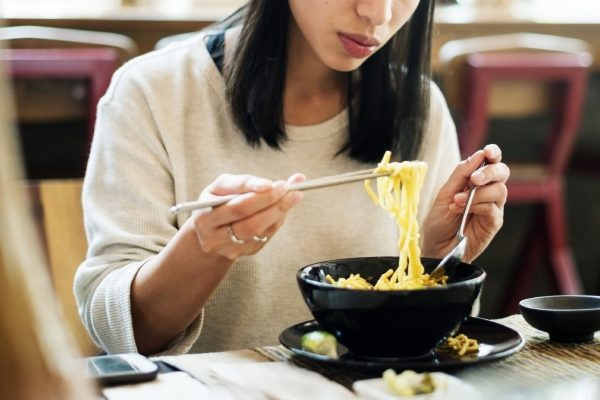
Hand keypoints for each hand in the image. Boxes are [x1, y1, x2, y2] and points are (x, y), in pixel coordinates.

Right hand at [190, 173, 304, 259]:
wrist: (209, 231)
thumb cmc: (216, 202)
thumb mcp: (220, 188)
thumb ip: (243, 183)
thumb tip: (270, 183)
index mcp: (205, 218)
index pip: (236, 208)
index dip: (257, 196)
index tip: (273, 184)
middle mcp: (216, 238)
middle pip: (250, 223)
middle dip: (272, 204)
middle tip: (290, 189)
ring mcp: (231, 249)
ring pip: (260, 231)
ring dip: (280, 212)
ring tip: (293, 196)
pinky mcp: (245, 252)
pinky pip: (266, 236)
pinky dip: (277, 220)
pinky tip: (283, 207)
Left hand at [421, 144, 509, 261]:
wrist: (435, 247)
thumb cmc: (439, 221)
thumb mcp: (445, 193)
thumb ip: (461, 174)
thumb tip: (479, 155)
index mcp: (475, 181)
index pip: (491, 162)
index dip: (494, 153)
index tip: (489, 152)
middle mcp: (488, 191)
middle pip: (502, 172)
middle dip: (490, 171)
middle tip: (474, 179)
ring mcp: (493, 207)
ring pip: (499, 190)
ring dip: (478, 193)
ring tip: (457, 201)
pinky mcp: (494, 223)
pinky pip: (493, 208)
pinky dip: (477, 206)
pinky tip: (462, 210)